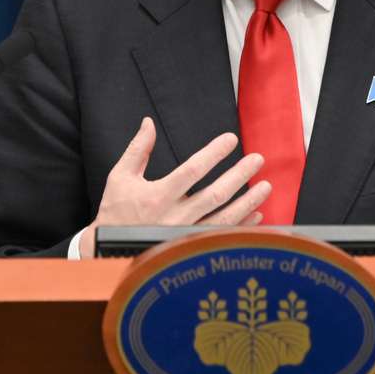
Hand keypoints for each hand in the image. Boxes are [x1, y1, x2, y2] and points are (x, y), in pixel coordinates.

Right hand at [78, 117, 269, 257]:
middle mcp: (174, 217)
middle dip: (239, 175)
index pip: (192, 170)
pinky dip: (241, 226)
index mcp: (158, 196)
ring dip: (248, 202)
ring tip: (265, 186)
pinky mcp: (190, 248)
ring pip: (224, 218)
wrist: (108, 250)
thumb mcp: (120, 177)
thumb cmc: (115, 211)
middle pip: (215, 194)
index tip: (230, 140)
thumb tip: (148, 123)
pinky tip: (256, 214)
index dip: (213, 153)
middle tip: (258, 160)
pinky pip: (222, 236)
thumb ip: (137, 149)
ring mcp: (184, 235)